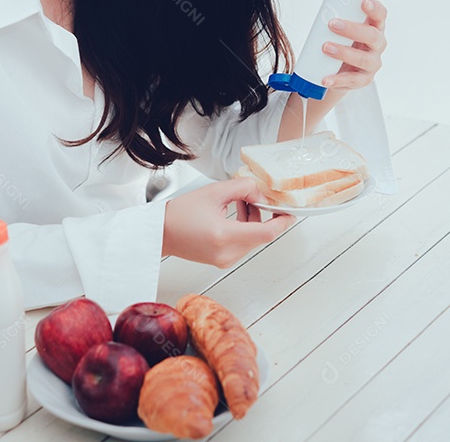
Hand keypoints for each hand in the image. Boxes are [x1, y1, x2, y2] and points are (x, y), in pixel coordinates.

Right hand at [162, 177, 295, 268]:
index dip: (282, 222)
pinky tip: (234, 215)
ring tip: (239, 203)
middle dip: (263, 214)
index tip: (289, 212)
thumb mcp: (214, 192)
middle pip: (261, 234)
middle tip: (255, 197)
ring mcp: (225, 260)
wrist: (160, 232)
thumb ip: (243, 188)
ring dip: (253, 220)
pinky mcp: (223, 261)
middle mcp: (226, 252)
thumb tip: (261, 191)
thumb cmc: (179, 214)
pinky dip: (244, 229)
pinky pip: (244, 244)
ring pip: (253, 239)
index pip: (266, 233)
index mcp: (224, 235)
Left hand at [320, 0, 387, 89]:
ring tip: (326, 47)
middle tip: (332, 24)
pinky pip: (352, 80)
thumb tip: (322, 12)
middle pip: (372, 36)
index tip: (364, 2)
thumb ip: (337, 20)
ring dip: (343, 52)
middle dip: (352, 29)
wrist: (338, 70)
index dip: (375, 9)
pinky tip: (326, 78)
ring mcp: (372, 63)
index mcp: (374, 28)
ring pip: (362, 58)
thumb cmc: (341, 42)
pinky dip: (338, 79)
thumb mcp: (342, 30)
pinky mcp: (364, 79)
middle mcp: (378, 45)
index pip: (380, 16)